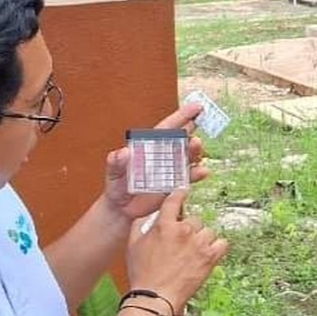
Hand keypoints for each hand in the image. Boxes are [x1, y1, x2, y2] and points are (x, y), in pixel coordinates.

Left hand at [103, 102, 209, 221]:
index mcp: (149, 146)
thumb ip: (116, 162)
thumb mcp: (113, 172)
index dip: (181, 116)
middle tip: (202, 120)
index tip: (196, 107)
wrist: (122, 209)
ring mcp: (171, 169)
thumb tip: (124, 152)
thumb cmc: (116, 186)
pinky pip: (188, 177)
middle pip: (181, 139)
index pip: (166, 128)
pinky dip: (196, 174)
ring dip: (194, 151)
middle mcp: (163, 155)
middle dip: (192, 128)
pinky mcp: (175, 184)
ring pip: (187, 156)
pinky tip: (203, 171)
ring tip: (197, 145)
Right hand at [126, 189, 228, 314]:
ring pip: (208, 230)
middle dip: (188, 227)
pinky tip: (209, 251)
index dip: (180, 194)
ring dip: (202, 237)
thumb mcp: (133, 244)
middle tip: (182, 239)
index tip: (183, 193)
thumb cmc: (143, 273)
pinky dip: (217, 246)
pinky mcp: (210, 258)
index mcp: (164, 225)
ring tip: (194, 248)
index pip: (175, 200)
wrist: (155, 297)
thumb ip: (140, 225)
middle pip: (194, 218)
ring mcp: (198, 244)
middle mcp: (183, 231)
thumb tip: (147, 216)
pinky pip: (222, 243)